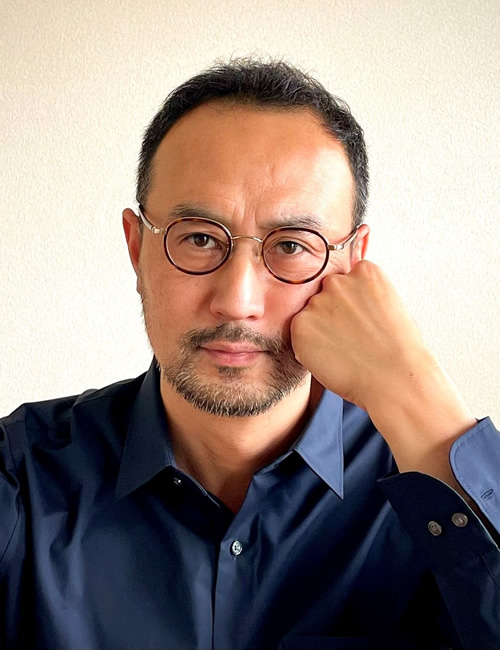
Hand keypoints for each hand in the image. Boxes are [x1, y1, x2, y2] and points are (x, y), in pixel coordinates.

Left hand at [291, 260, 475, 482]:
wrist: (399, 386)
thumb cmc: (398, 355)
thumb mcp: (385, 309)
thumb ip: (362, 289)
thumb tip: (355, 259)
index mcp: (368, 273)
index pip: (340, 277)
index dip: (345, 309)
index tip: (356, 328)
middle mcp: (341, 281)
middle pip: (319, 295)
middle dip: (329, 319)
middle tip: (353, 345)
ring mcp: (321, 304)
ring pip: (307, 316)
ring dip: (318, 334)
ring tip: (346, 353)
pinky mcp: (303, 327)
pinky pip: (297, 336)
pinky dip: (309, 350)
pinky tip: (334, 360)